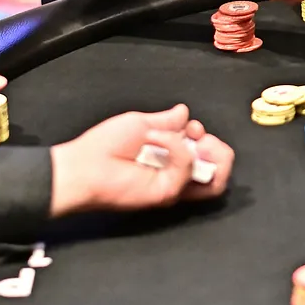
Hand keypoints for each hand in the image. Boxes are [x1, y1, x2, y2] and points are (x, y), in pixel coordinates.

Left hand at [49, 104, 234, 215]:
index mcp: (172, 157)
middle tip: (198, 137)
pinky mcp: (167, 192)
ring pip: (216, 179)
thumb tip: (184, 112)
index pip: (207, 154)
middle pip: (220, 169)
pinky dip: (177, 147)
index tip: (191, 126)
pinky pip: (186, 168)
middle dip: (218, 148)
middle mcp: (177, 173)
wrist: (84, 165)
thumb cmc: (105, 144)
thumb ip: (167, 121)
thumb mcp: (141, 123)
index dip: (207, 137)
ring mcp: (174, 185)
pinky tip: (155, 138)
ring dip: (210, 151)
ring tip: (192, 140)